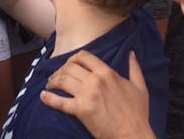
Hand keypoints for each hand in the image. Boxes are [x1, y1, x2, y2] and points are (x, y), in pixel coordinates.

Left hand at [40, 51, 154, 138]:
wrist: (134, 134)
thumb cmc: (138, 113)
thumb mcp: (140, 87)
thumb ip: (134, 68)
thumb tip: (132, 53)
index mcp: (107, 73)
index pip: (84, 56)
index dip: (72, 58)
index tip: (68, 64)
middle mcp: (95, 80)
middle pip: (70, 67)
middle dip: (60, 70)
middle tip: (56, 77)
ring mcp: (87, 95)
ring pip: (63, 80)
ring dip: (53, 81)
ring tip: (50, 85)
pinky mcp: (81, 111)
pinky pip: (60, 102)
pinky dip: (49, 98)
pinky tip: (43, 96)